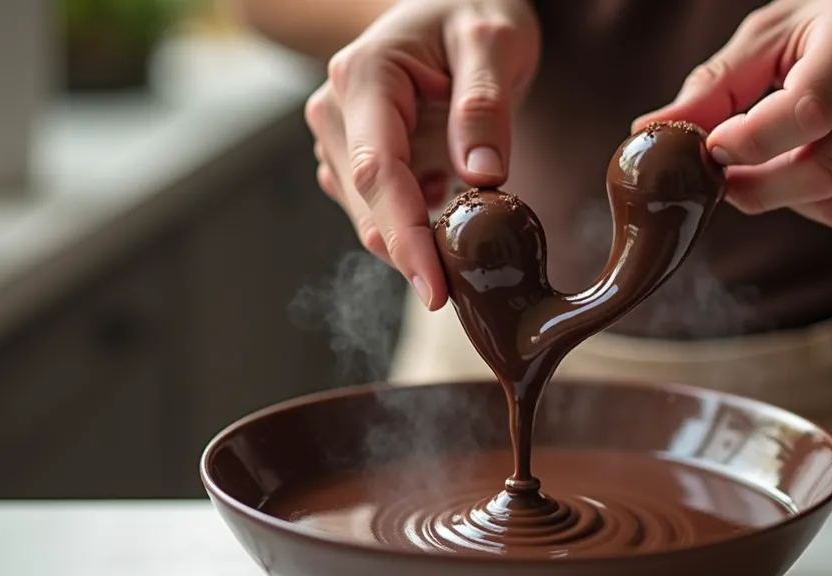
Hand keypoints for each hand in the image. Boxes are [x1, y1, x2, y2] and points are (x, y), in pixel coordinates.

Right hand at [307, 0, 539, 308]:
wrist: (449, 3)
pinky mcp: (351, 157)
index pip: (378, 174)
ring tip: (470, 231)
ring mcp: (338, 136)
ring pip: (369, 216)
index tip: (435, 291)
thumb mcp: (495, 42)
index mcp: (365, 77)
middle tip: (473, 284)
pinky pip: (378, 209)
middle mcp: (335, 109)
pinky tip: (448, 204)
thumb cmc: (474, 13)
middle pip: (368, 205)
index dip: (405, 238)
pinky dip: (415, 225)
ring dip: (416, 240)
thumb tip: (482, 179)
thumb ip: (485, 107)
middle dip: (415, 252)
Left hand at [636, 0, 831, 229]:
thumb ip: (717, 85)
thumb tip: (648, 132)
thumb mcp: (782, 30)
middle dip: (756, 188)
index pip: (804, 113)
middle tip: (726, 178)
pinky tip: (823, 164)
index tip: (713, 148)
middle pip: (819, 171)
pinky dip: (825, 204)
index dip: (748, 143)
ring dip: (788, 199)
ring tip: (778, 163)